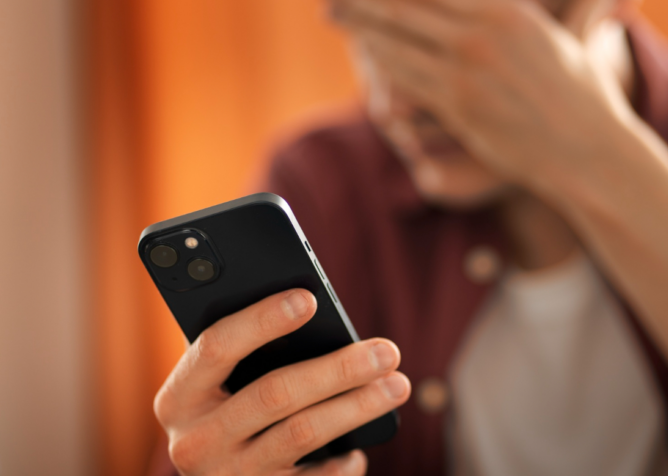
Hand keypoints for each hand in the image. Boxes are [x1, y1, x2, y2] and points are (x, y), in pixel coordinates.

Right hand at [154, 289, 410, 474]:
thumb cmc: (231, 405)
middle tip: (387, 351)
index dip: (262, 321)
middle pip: (274, 393)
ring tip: (397, 385)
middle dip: (338, 368)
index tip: (308, 299)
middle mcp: (194, 440)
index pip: (216, 347)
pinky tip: (361, 446)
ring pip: (301, 434)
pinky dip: (342, 462)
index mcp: (179, 396)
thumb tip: (314, 308)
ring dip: (357, 407)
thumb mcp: (223, 381)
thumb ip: (250, 351)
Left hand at [327, 0, 634, 193]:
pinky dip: (379, 62)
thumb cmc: (584, 93)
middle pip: (404, 5)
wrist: (590, 151)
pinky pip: (406, 80)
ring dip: (359, 24)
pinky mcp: (457, 109)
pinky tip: (362, 52)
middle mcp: (483, 34)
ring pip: (397, 42)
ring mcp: (467, 73)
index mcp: (508, 9)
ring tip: (332, 10)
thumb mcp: (578, 32)